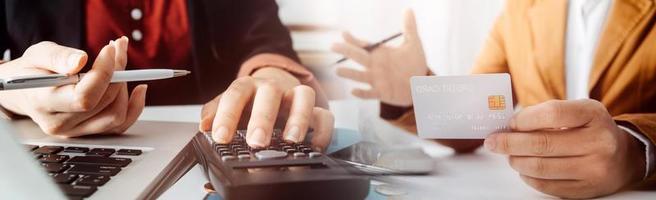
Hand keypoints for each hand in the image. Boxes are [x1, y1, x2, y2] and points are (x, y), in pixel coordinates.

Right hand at [0, 37, 146, 136]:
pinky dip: (134, 107)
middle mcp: (60, 124)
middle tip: (117, 49)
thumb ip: (57, 57)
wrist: (25, 90)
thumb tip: (80, 61)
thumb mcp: (37, 54)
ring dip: (125, 86)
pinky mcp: (89, 131)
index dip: (104, 73)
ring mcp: (76, 131)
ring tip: (120, 63)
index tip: (110, 50)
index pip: (84, 96)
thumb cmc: (31, 70)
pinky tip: (138, 89)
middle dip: (117, 72)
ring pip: (116, 115)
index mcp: (44, 103)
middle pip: (104, 103)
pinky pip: (120, 125)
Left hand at [199, 67, 333, 150]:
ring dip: (298, 118)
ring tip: (291, 140)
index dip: (227, 114)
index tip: (220, 137)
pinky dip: (323, 130)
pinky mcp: (314, 108)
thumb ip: (214, 113)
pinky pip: (325, 115)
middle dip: (263, 118)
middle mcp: (273, 87)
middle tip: (257, 141)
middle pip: (270, 93)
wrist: (274, 86)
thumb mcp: (229, 103)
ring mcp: (295, 95)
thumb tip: (204, 126)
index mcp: (249, 85)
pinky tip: (315, 146)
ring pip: (303, 96)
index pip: (236, 93)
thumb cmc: (250, 100)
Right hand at [331, 9, 428, 105]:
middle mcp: (374, 66)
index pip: (363, 45)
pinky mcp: (381, 93)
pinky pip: (369, 94)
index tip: (344, 34)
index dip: (353, 40)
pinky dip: (361, 93)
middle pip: (358, 57)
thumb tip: (408, 9)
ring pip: (360, 76)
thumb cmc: (414, 64)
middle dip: (346, 51)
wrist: (420, 84)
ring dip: (349, 73)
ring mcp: (376, 80)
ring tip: (338, 71)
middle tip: (333, 46)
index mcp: (380, 54)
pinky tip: (353, 91)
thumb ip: (409, 27)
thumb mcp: (413, 44)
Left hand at [484, 99, 644, 197]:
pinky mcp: (586, 190)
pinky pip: (546, 186)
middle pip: (542, 144)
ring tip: (510, 155)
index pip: (552, 114)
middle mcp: (598, 142)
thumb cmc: (591, 129)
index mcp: (594, 115)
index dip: (524, 119)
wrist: (623, 157)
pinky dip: (528, 177)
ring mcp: (594, 169)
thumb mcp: (578, 111)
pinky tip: (525, 168)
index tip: (510, 123)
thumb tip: (509, 127)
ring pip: (540, 167)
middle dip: (509, 143)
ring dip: (517, 161)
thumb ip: (547, 114)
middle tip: (493, 142)